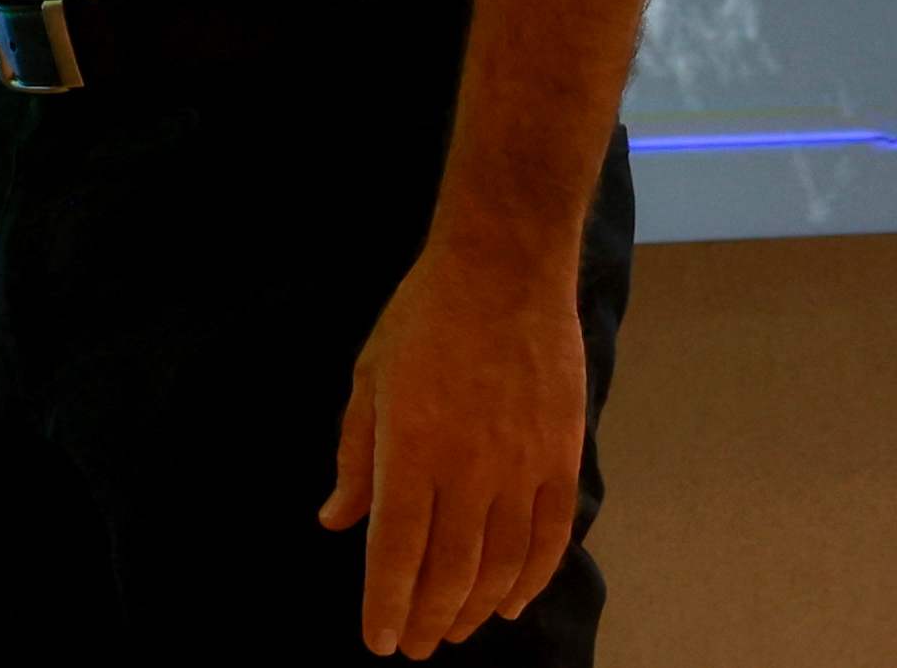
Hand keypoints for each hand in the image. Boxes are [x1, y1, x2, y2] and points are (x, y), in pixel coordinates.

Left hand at [317, 233, 587, 656]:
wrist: (505, 266)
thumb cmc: (424, 315)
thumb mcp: (368, 376)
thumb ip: (355, 455)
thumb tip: (334, 521)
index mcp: (410, 448)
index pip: (395, 552)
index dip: (386, 606)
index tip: (380, 643)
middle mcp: (467, 467)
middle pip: (449, 570)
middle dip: (428, 619)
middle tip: (416, 646)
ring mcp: (521, 465)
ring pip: (501, 564)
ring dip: (476, 608)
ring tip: (454, 629)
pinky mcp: (562, 455)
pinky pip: (551, 535)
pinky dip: (532, 578)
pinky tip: (511, 601)